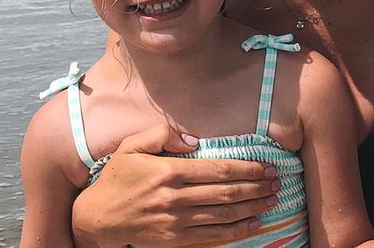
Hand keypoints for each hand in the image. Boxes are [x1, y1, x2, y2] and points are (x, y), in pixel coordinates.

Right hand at [71, 124, 280, 246]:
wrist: (96, 220)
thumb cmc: (116, 179)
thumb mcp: (131, 147)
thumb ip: (161, 135)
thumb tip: (192, 140)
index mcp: (168, 171)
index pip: (217, 170)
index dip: (246, 168)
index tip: (266, 166)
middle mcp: (175, 197)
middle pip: (226, 192)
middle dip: (256, 186)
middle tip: (277, 181)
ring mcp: (176, 221)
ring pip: (224, 214)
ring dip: (253, 207)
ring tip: (273, 199)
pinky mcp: (175, 239)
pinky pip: (213, 236)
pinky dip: (237, 230)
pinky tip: (254, 223)